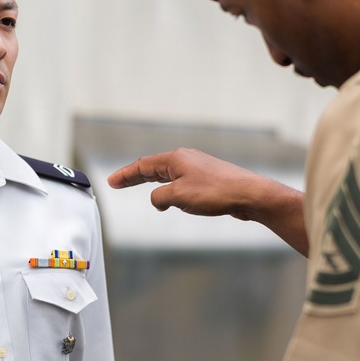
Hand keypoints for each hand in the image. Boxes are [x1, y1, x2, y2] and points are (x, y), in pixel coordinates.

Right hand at [107, 148, 266, 215]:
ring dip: (154, 185)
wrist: (249, 194)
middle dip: (135, 177)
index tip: (111, 182)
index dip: (125, 175)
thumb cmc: (216, 193)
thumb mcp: (178, 197)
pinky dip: (171, 190)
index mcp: (175, 159)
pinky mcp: (208, 179)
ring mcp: (198, 168)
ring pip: (169, 175)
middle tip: (118, 183)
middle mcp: (185, 159)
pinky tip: (174, 201)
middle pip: (153, 167)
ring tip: (144, 191)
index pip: (142, 166)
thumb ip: (159, 198)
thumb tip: (157, 200)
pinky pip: (182, 183)